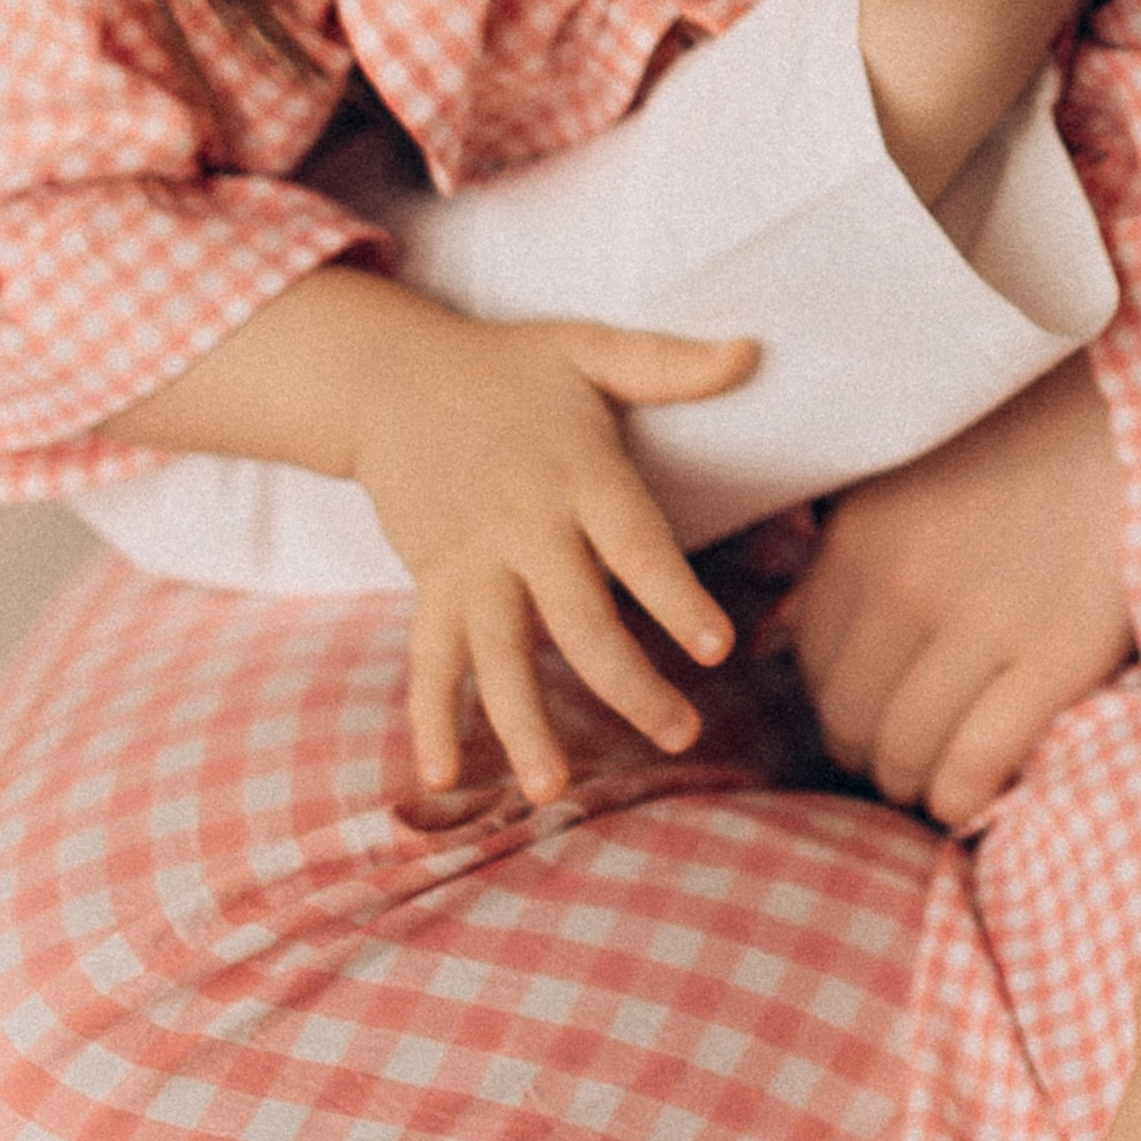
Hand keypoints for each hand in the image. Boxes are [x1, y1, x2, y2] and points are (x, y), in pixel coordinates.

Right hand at [104, 268, 755, 805]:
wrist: (386, 376)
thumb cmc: (507, 367)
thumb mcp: (589, 350)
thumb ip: (670, 364)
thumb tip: (754, 350)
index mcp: (578, 474)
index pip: (635, 545)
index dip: (676, 597)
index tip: (717, 647)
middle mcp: (524, 527)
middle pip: (579, 621)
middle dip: (629, 686)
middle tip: (681, 735)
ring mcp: (471, 562)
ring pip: (499, 656)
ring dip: (524, 725)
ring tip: (551, 790)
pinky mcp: (431, 584)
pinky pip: (429, 660)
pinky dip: (432, 718)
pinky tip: (443, 777)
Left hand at [783, 354, 1131, 824]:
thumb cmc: (1024, 449)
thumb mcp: (909, 478)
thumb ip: (845, 553)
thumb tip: (780, 634)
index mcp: (863, 537)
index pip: (811, 665)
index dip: (835, 707)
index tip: (866, 718)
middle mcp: (908, 583)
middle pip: (850, 721)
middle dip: (868, 756)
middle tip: (900, 760)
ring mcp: (984, 622)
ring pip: (906, 754)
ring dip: (913, 785)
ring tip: (935, 781)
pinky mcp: (1058, 655)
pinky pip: (977, 763)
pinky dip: (962, 797)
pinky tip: (971, 796)